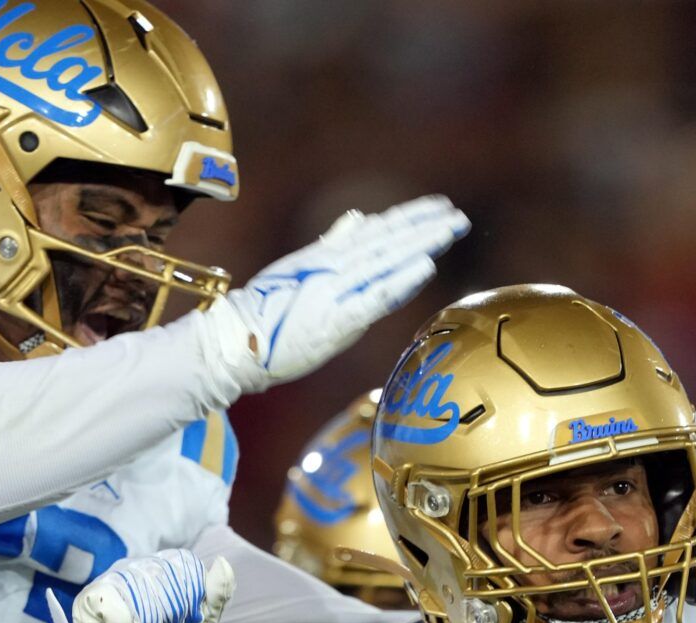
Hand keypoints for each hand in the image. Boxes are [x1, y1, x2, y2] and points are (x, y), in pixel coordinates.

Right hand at [46, 550, 235, 622]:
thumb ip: (217, 596)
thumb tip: (223, 562)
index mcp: (164, 566)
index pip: (185, 566)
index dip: (190, 600)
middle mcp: (137, 565)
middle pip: (164, 580)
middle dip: (170, 620)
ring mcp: (112, 579)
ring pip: (141, 595)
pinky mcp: (91, 598)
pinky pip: (118, 612)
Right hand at [216, 196, 469, 385]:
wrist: (235, 342)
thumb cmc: (266, 313)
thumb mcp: (300, 270)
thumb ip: (332, 244)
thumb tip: (358, 219)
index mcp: (328, 258)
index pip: (378, 233)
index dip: (410, 218)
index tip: (440, 208)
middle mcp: (334, 268)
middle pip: (388, 242)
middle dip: (425, 228)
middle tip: (459, 217)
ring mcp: (334, 291)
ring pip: (385, 261)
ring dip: (420, 244)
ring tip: (450, 230)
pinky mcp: (334, 319)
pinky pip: (374, 297)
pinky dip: (400, 281)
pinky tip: (425, 267)